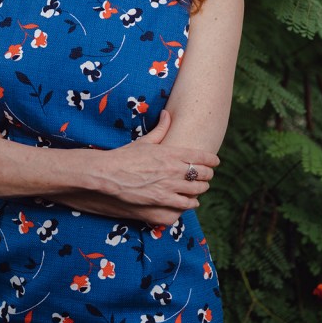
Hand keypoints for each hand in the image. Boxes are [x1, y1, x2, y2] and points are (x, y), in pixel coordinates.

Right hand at [98, 109, 218, 224]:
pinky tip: (186, 203)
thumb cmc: (123, 157)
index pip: (203, 157)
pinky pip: (184, 208)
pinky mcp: (162, 206)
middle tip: (206, 176)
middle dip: (207, 176)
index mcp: (172, 154)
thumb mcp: (144, 141)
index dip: (211, 160)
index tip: (214, 161)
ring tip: (198, 189)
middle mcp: (174, 172)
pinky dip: (187, 205)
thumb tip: (167, 114)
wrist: (107, 176)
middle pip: (203, 176)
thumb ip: (160, 129)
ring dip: (199, 191)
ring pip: (196, 193)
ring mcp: (169, 191)